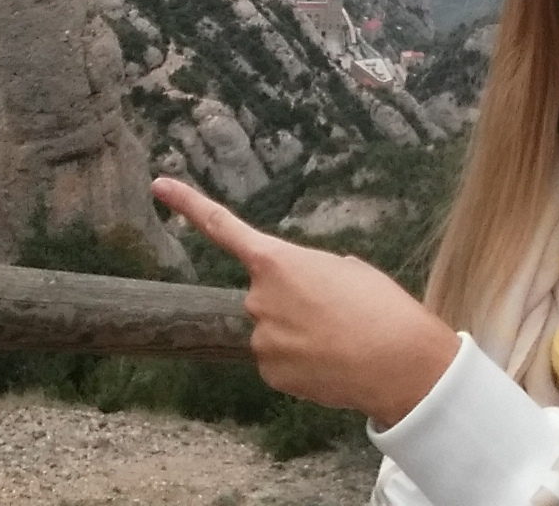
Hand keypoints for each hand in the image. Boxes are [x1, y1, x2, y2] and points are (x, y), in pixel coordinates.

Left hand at [152, 177, 460, 425]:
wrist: (400, 363)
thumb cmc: (382, 308)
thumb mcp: (348, 270)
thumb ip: (311, 272)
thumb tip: (301, 292)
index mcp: (276, 261)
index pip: (222, 226)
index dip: (188, 203)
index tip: (158, 184)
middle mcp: (258, 298)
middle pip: (265, 294)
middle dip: (293, 300)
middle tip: (335, 310)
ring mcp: (261, 339)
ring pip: (274, 330)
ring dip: (301, 333)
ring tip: (341, 337)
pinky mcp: (270, 373)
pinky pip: (280, 361)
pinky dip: (303, 361)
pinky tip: (333, 361)